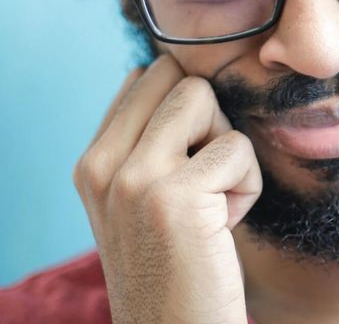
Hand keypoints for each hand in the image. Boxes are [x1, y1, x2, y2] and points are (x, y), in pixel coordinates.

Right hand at [74, 55, 262, 323]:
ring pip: (203, 97)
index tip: (189, 171)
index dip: (187, 113)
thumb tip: (161, 69)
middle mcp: (101, 165)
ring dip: (227, 151)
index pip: (144, 77)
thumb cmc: (180, 270)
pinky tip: (222, 230)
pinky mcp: (172, 196)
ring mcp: (131, 179)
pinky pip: (237, 148)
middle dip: (208, 122)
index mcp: (91, 163)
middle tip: (203, 187)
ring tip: (211, 207)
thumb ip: (146, 141)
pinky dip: (247, 188)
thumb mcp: (144, 202)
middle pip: (175, 77)